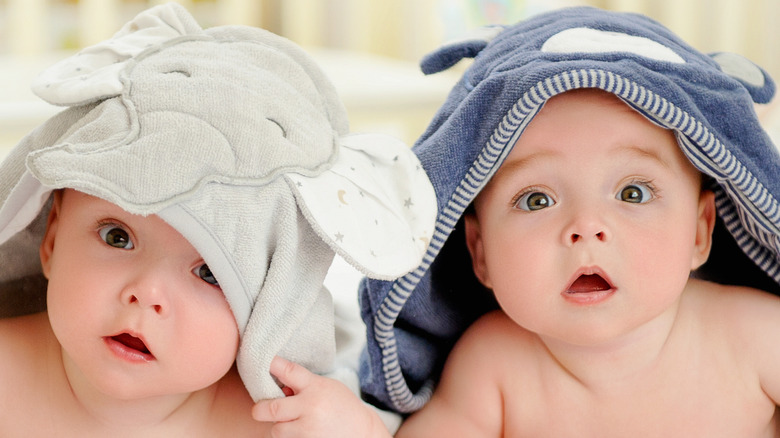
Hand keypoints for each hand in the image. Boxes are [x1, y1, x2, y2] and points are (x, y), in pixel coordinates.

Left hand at [252, 356, 391, 436]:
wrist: (362, 431)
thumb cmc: (343, 406)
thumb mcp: (326, 387)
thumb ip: (303, 385)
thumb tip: (278, 388)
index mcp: (315, 387)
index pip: (288, 371)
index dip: (271, 364)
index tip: (262, 362)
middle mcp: (310, 407)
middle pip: (271, 408)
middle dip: (260, 409)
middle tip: (260, 409)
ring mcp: (309, 429)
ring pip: (276, 429)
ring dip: (280, 426)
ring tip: (293, 423)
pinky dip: (290, 437)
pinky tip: (303, 431)